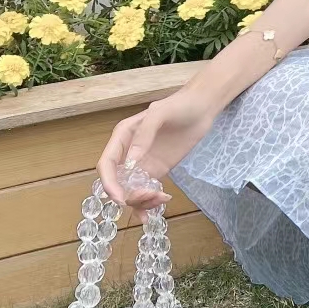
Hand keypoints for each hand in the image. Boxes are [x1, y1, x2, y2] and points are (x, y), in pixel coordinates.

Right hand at [96, 87, 218, 210]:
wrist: (202, 108)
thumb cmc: (180, 105)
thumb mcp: (160, 113)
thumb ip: (144, 134)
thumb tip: (130, 161)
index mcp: (123, 136)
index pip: (106, 164)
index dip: (109, 183)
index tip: (120, 198)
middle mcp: (128, 153)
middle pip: (117, 183)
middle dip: (129, 195)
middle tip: (150, 195)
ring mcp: (142, 164)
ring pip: (131, 191)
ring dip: (141, 201)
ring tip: (161, 198)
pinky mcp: (156, 171)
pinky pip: (146, 192)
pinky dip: (150, 202)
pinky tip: (162, 201)